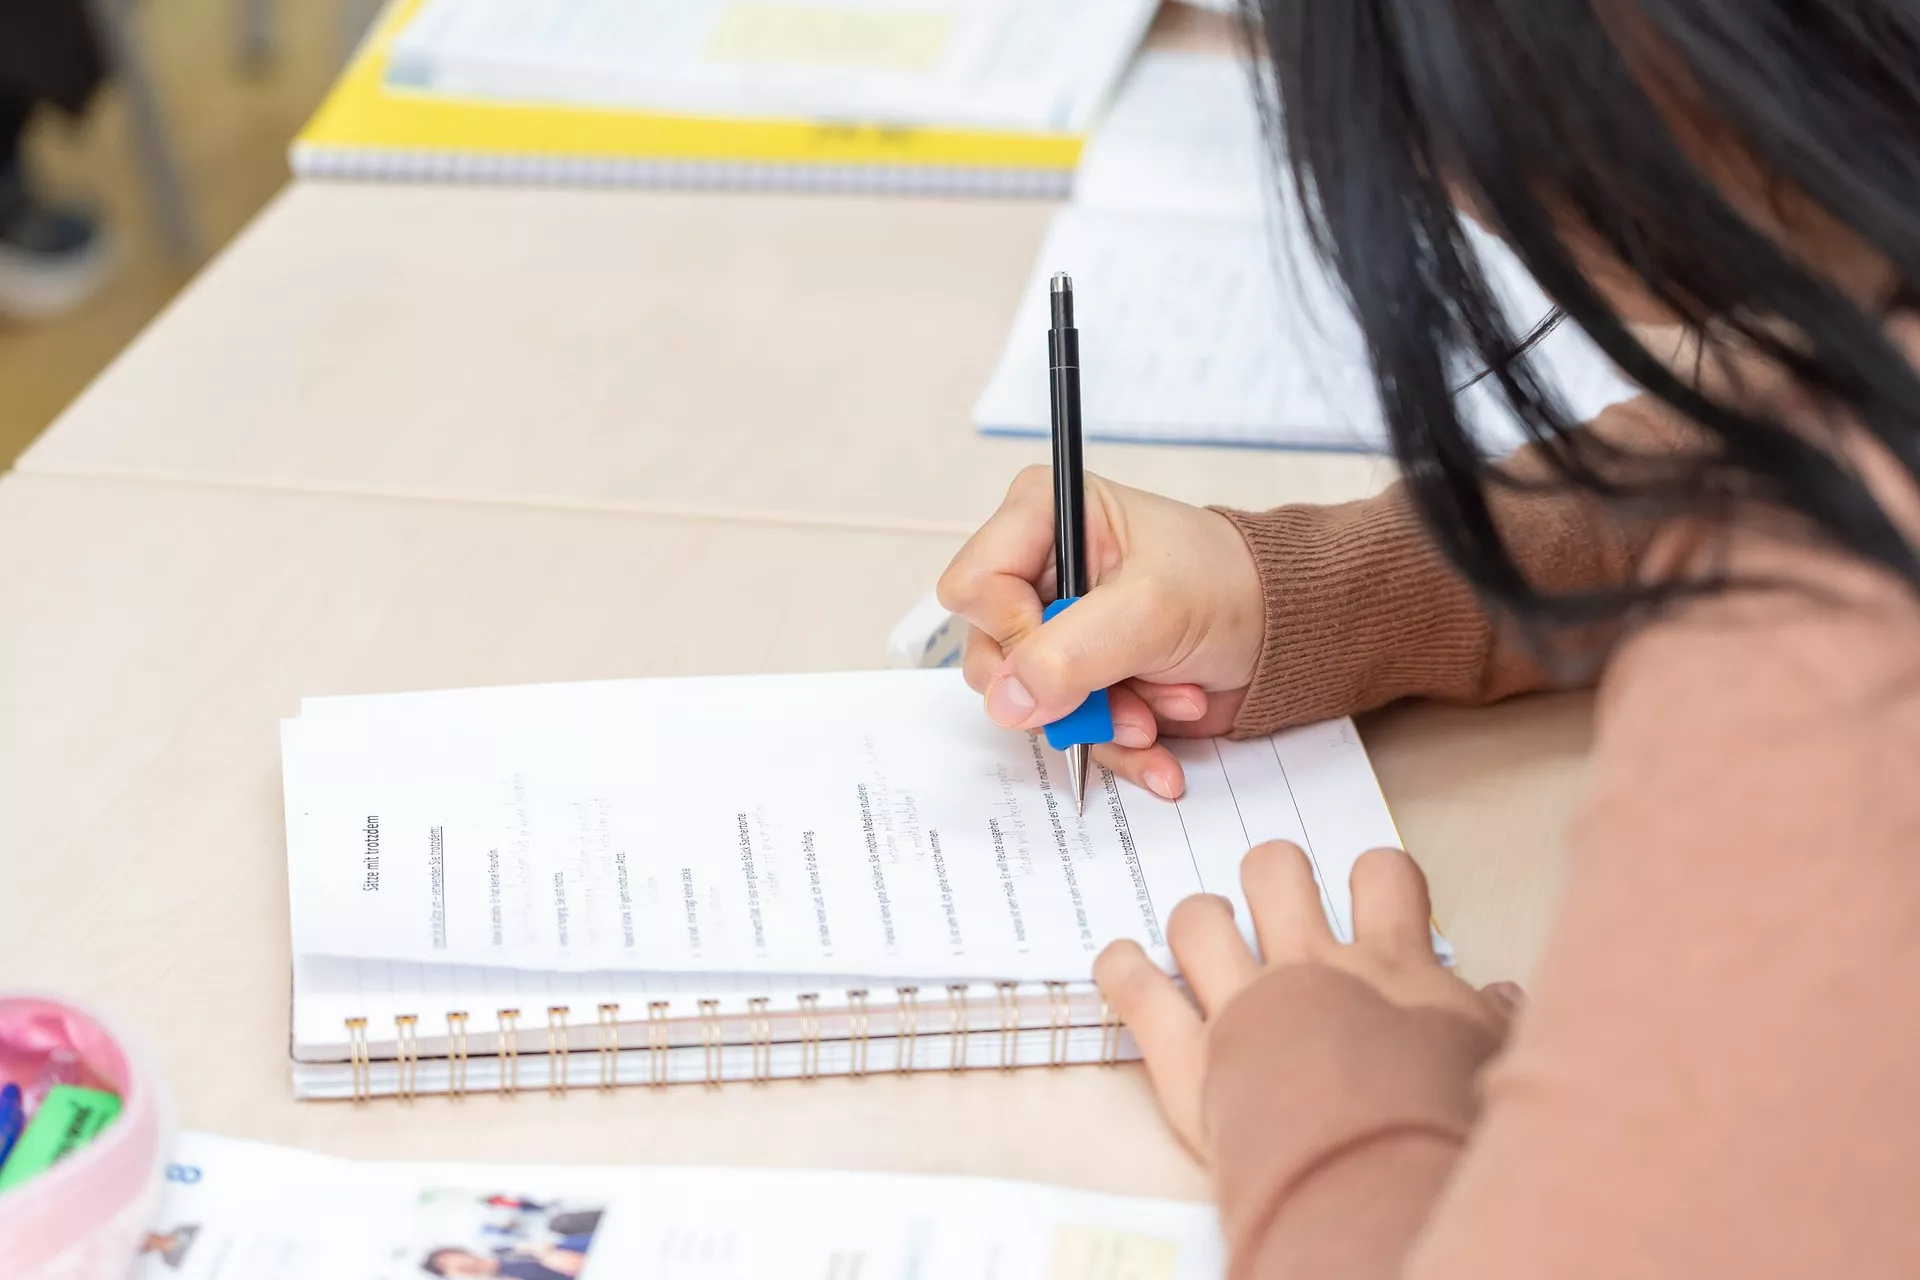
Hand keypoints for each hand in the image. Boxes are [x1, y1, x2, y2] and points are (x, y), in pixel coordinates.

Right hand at [937, 468, 1265, 798]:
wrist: (1284, 630)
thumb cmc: (1230, 584)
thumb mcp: (1153, 609)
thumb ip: (1072, 652)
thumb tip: (1008, 699)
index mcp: (1043, 517)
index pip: (973, 585)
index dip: (1013, 630)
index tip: (1072, 646)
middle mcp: (1039, 573)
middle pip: (991, 654)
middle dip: (1066, 689)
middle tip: (1125, 689)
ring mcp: (1057, 632)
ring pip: (1030, 705)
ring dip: (1103, 721)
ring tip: (1165, 705)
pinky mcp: (1081, 679)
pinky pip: (1068, 732)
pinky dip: (1118, 747)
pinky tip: (1162, 749)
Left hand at [1094, 841, 1522, 1157]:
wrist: (1381, 1177)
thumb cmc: (1441, 1122)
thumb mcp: (1494, 1062)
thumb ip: (1496, 1020)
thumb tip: (1504, 994)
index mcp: (1389, 964)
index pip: (1383, 873)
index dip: (1374, 876)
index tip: (1372, 896)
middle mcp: (1309, 968)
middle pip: (1274, 869)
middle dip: (1270, 876)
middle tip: (1272, 906)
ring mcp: (1242, 1005)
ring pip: (1198, 917)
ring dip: (1198, 923)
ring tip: (1205, 940)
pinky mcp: (1188, 1055)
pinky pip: (1137, 989)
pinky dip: (1122, 970)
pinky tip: (1122, 963)